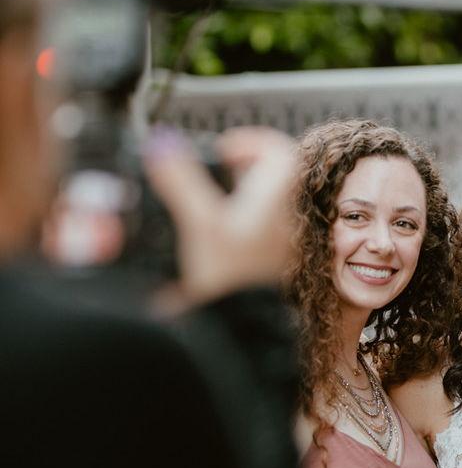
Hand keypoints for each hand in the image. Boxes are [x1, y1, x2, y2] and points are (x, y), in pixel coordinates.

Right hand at [143, 125, 298, 304]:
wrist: (246, 326)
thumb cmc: (230, 276)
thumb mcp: (199, 222)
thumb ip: (180, 180)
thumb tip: (162, 144)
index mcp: (281, 192)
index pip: (276, 149)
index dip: (249, 142)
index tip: (223, 149)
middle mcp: (291, 212)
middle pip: (276, 174)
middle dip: (246, 167)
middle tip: (218, 171)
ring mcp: (288, 237)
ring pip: (272, 201)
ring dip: (245, 194)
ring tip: (216, 201)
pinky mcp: (278, 259)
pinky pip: (268, 227)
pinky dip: (247, 221)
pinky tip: (221, 235)